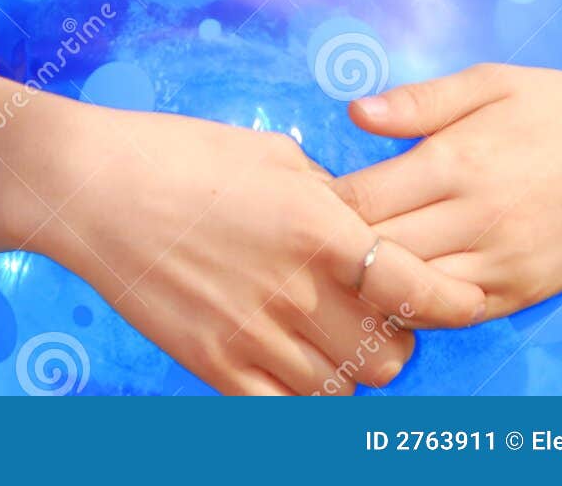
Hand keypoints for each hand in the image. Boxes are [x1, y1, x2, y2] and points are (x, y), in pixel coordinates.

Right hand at [51, 108, 486, 394]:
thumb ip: (328, 196)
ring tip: (334, 336)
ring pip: (341, 390)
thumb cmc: (183, 153)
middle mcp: (295, 290)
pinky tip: (293, 359)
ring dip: (351, 369)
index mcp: (317, 227)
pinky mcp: (215, 366)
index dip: (452, 301)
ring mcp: (253, 336)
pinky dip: (302, 391)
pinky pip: (286, 407)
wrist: (94, 188)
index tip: (467, 301)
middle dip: (397, 337)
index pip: (414, 287)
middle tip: (382, 313)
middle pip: (387, 354)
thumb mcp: (272, 154)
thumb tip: (360, 222)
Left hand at [328, 62, 561, 322]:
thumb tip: (354, 111)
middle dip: (334, 246)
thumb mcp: (489, 80)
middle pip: (376, 252)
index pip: (362, 202)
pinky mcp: (523, 291)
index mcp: (459, 161)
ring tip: (342, 263)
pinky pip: (454, 313)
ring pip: (410, 292)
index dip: (322, 203)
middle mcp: (478, 219)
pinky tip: (395, 286)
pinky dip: (418, 305)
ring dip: (371, 282)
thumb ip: (419, 101)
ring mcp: (502, 263)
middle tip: (305, 235)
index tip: (301, 195)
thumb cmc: (558, 105)